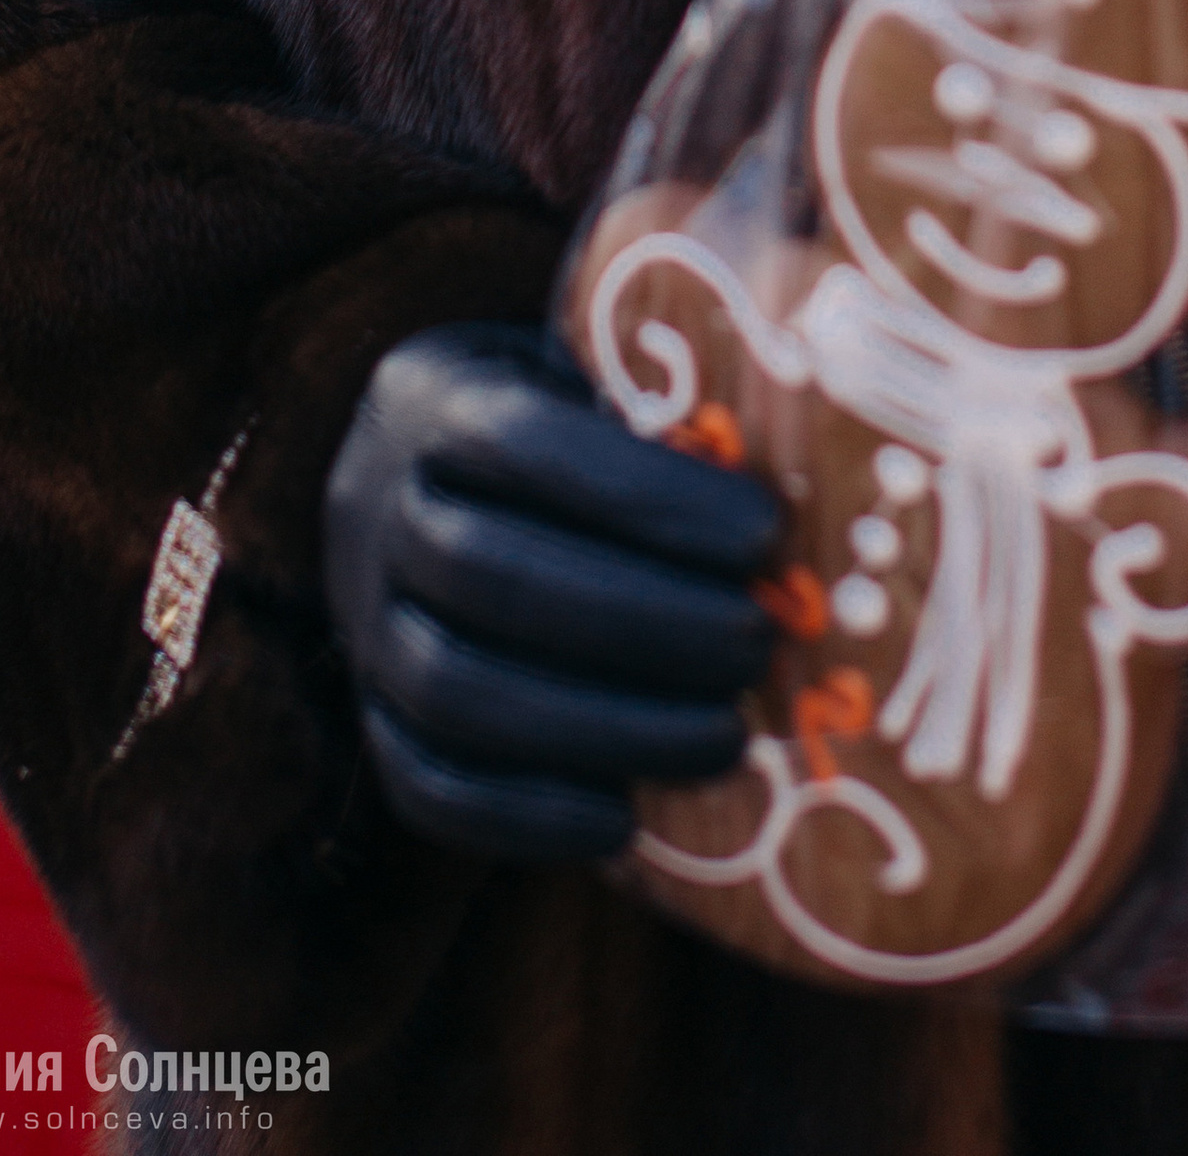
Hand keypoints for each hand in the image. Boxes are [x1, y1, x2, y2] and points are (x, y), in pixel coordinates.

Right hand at [321, 322, 778, 861]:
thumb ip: (670, 395)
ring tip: (725, 738)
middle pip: (493, 576)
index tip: (766, 535)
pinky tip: (628, 819)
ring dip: (601, 726)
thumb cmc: (559, 418)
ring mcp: (366, 626)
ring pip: (455, 693)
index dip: (646, 496)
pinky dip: (528, 814)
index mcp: (437, 401)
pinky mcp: (375, 725)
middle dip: (643, 622)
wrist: (426, 481)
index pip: (525, 443)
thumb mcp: (593, 369)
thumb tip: (821, 415)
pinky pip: (428, 788)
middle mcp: (376, 511)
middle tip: (762, 644)